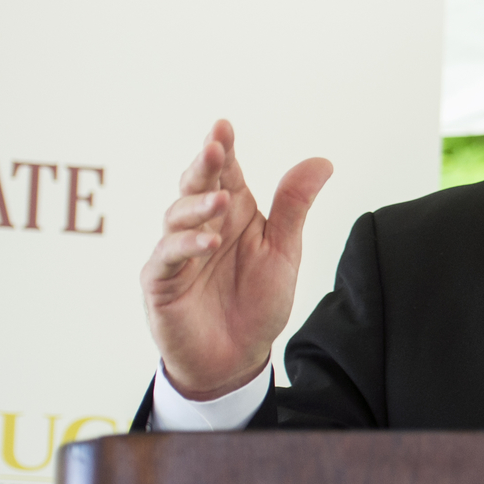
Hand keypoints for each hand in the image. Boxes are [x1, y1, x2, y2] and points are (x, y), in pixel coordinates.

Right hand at [141, 120, 332, 399]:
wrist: (237, 357)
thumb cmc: (257, 301)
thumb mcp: (283, 251)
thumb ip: (294, 206)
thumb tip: (322, 161)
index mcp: (232, 213)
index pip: (224, 174)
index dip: (222, 149)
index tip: (224, 126)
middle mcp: (201, 225)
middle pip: (196, 187)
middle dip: (203, 166)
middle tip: (213, 146)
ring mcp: (177, 252)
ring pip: (177, 218)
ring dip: (199, 207)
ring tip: (223, 202)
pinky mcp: (161, 282)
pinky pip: (168, 257)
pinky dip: (186, 247)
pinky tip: (210, 242)